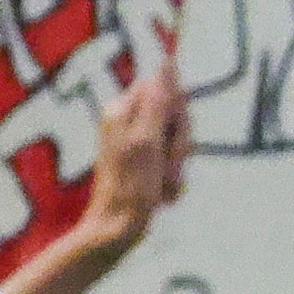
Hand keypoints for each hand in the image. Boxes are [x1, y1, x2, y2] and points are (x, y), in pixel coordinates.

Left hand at [58, 67, 190, 273]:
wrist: (115, 230)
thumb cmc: (131, 187)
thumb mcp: (148, 141)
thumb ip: (157, 102)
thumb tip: (166, 64)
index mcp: (122, 109)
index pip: (164, 89)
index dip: (177, 113)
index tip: (173, 137)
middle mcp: (125, 120)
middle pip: (171, 114)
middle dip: (179, 142)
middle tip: (169, 166)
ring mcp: (132, 141)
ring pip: (173, 138)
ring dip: (177, 164)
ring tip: (166, 184)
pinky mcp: (139, 161)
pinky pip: (167, 158)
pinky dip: (170, 176)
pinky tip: (164, 192)